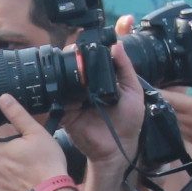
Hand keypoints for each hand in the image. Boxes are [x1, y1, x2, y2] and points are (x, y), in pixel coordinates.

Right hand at [60, 41, 147, 168]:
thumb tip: (117, 44)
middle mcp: (85, 88)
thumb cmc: (128, 121)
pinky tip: (66, 86)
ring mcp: (73, 99)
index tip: (84, 42)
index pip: (89, 61)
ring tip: (71, 67)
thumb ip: (125, 67)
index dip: (85, 51)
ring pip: (63, 80)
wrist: (118, 147)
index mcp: (100, 81)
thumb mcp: (133, 90)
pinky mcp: (65, 112)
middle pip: (73, 68)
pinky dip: (59, 92)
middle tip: (75, 52)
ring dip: (65, 72)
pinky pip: (58, 99)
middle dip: (72, 58)